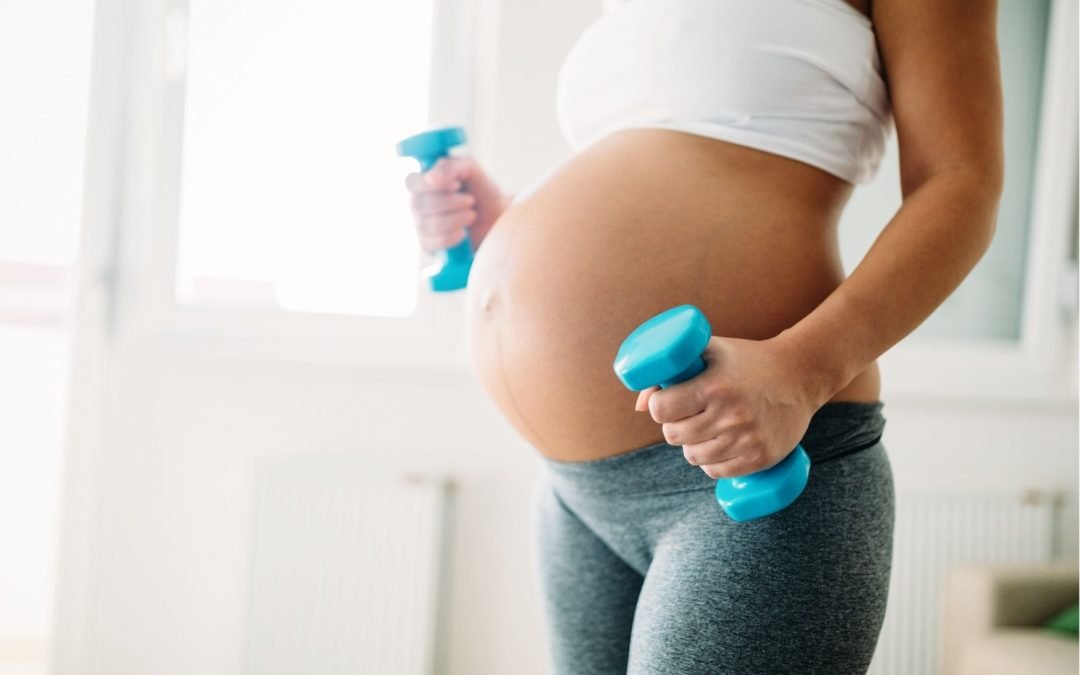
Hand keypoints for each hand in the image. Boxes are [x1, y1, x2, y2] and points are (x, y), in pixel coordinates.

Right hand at [404, 155, 508, 253]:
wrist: (497, 217)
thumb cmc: (481, 189)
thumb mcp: (470, 169)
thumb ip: (451, 166)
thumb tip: (430, 177)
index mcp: (424, 182)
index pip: (411, 182)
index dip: (430, 184)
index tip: (456, 185)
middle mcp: (418, 204)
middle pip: (418, 204)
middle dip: (449, 203)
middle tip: (471, 200)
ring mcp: (421, 225)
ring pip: (426, 224)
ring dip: (454, 219)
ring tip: (471, 215)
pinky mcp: (428, 244)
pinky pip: (432, 242)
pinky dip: (451, 237)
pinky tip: (463, 232)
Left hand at [634, 336, 819, 478]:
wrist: (801, 375)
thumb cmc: (747, 360)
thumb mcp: (710, 352)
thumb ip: (671, 371)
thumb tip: (638, 406)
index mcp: (715, 386)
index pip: (662, 410)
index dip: (658, 406)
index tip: (665, 402)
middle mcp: (731, 415)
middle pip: (674, 435)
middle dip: (673, 425)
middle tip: (686, 414)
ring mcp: (747, 439)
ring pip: (693, 456)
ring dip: (691, 445)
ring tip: (704, 427)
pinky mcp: (761, 458)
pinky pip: (716, 471)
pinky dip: (711, 462)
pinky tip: (718, 445)